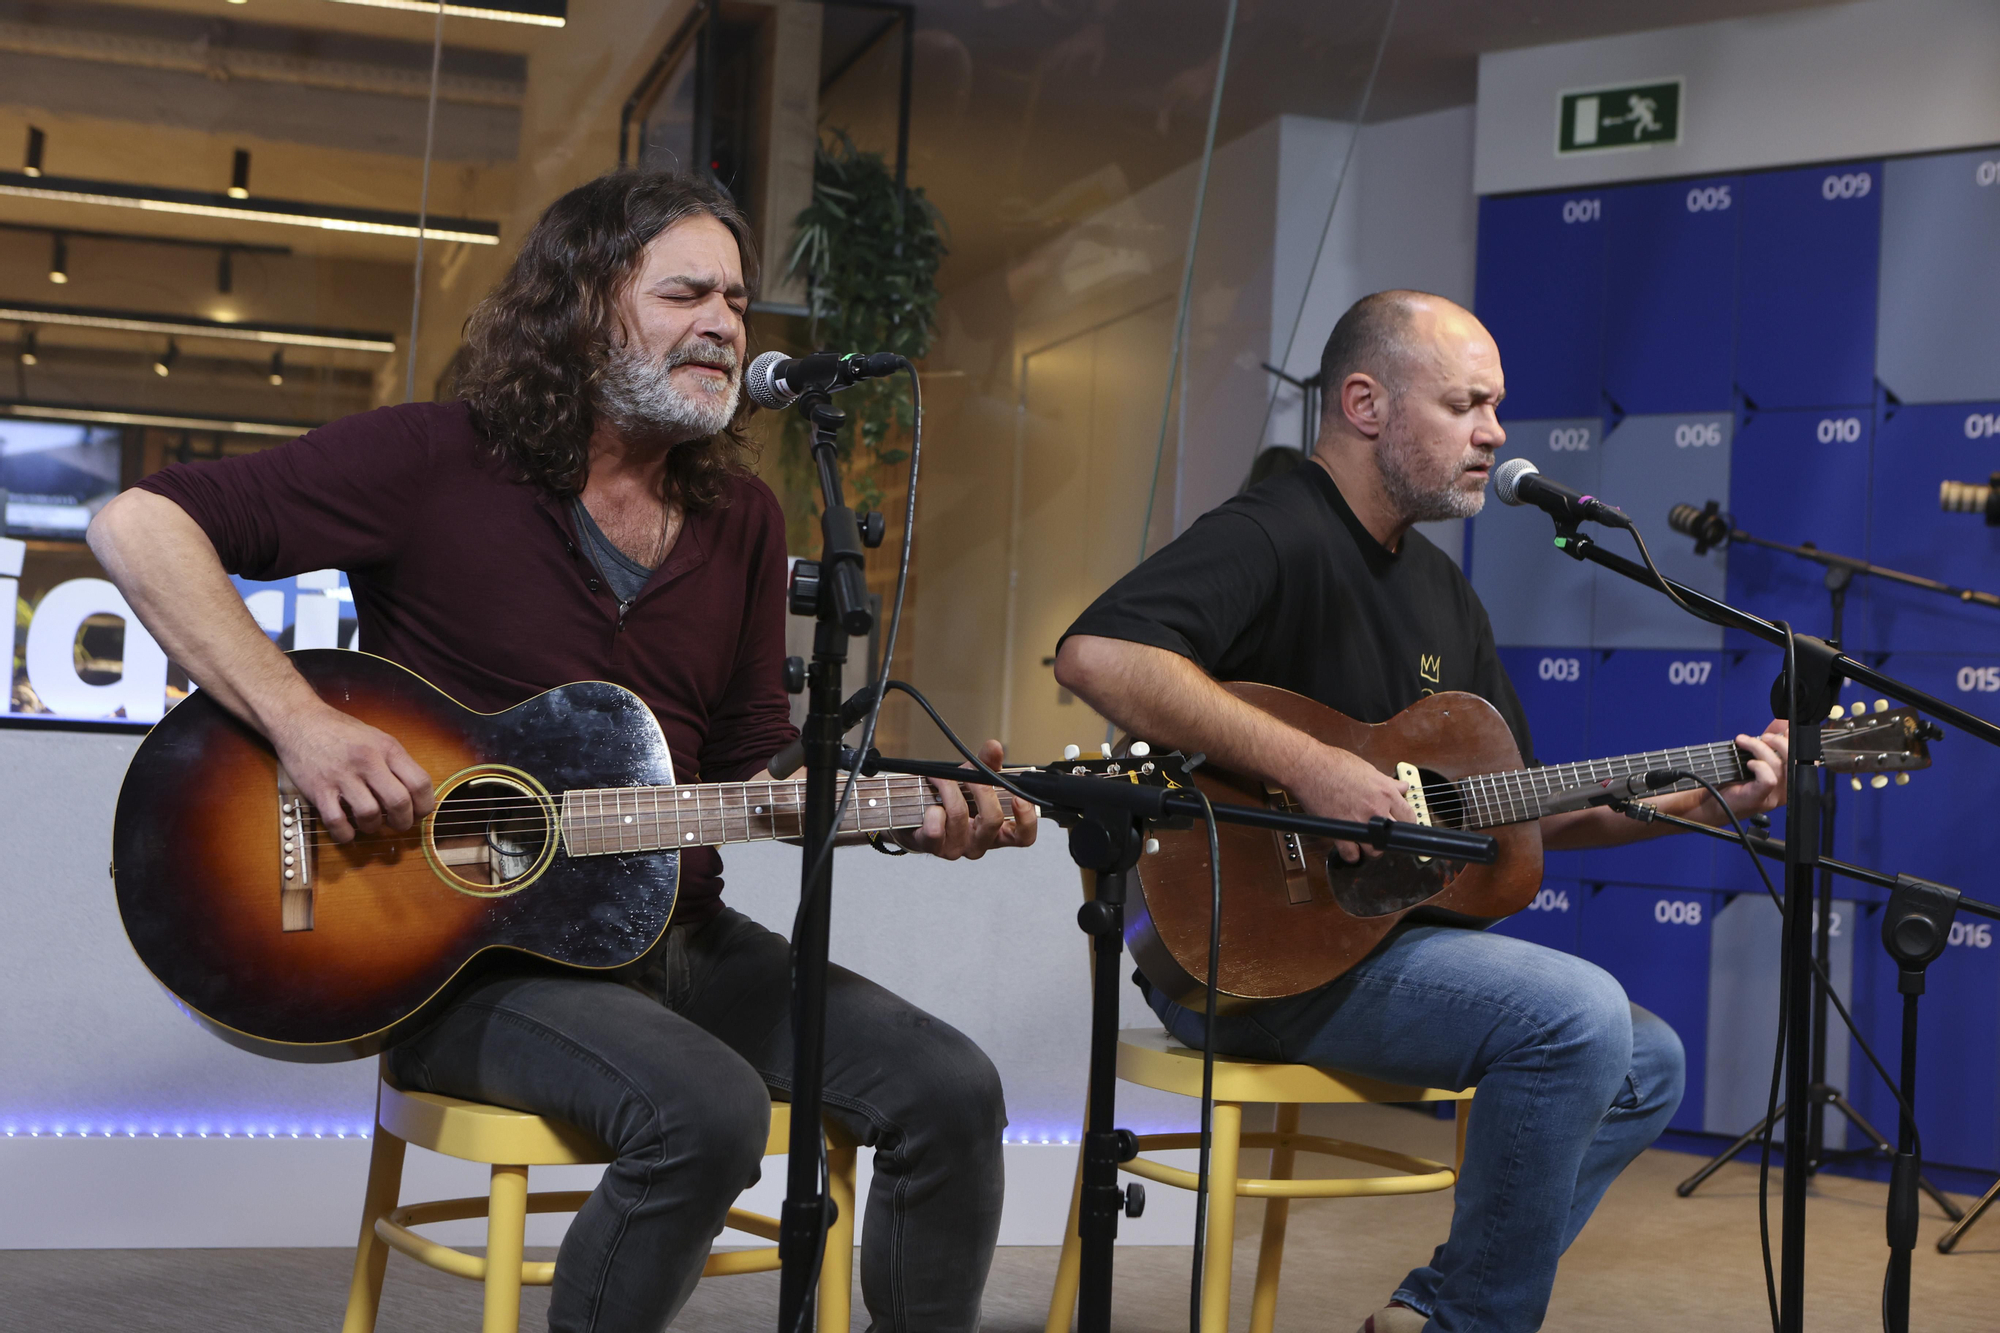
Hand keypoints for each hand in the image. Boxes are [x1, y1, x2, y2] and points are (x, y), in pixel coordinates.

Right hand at [271, 702, 434, 843]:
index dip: (425, 805)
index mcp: (387, 748)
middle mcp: (367, 761)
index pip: (420, 783)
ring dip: (373, 828)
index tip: (419, 813)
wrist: (300, 720)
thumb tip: (416, 794)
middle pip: (399, 802)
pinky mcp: (319, 789)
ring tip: (370, 824)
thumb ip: (396, 762)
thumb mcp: (377, 738)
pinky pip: (336, 821)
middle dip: (403, 822)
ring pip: (369, 815)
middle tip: (398, 824)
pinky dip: (345, 834)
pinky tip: (347, 831)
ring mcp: (342, 776)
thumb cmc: (342, 731)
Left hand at [900, 739, 1039, 859]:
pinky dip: (932, 810)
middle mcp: (980, 843)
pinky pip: (936, 829)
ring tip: (939, 778)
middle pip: (992, 819)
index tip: (1019, 798)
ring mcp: (957, 848)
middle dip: (981, 788)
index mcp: (997, 832)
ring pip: (960, 816)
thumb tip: (995, 747)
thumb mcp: (972, 782)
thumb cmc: (949, 803)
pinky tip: (929, 804)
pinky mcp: (933, 848)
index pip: (1024, 837)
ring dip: (948, 789)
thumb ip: (986, 765)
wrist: (915, 816)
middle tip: (969, 773)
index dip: (1026, 819)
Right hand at [1286, 742, 1414, 863]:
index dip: (1406, 823)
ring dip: (1371, 848)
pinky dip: (1351, 854)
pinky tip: (1350, 847)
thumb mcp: (1367, 769)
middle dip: (1390, 837)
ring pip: (1375, 851)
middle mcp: (1376, 810)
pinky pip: (1352, 855)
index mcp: (1385, 793)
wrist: (1308, 768)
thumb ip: (1386, 782)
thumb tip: (1401, 787)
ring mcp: (1358, 823)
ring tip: (1366, 841)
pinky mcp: (1341, 832)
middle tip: (1382, 833)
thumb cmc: (1333, 764)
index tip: (1402, 825)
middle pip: (1395, 837)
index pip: (1409, 817)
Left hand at [1709, 719, 1789, 821]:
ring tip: (1743, 742)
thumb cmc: (1733, 781)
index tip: (1786, 728)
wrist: (1713, 803)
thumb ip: (1768, 745)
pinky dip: (1759, 766)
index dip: (1797, 742)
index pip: (1805, 759)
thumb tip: (1781, 722)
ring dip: (1759, 748)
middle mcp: (1785, 788)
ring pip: (1778, 765)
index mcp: (1788, 779)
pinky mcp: (1760, 798)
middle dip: (1780, 742)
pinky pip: (1769, 779)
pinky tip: (1748, 764)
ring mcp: (1774, 796)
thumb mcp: (1754, 758)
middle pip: (1795, 760)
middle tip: (1764, 737)